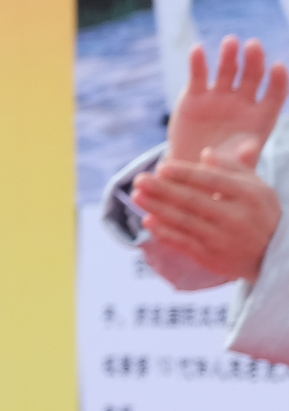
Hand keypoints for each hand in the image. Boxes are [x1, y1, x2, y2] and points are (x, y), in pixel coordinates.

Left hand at [135, 151, 283, 282]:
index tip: (162, 167)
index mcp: (248, 195)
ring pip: (184, 221)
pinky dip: (164, 232)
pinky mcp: (211, 257)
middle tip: (139, 179)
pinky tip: (148, 221)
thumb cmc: (261, 214)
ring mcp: (222, 239)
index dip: (184, 174)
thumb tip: (205, 153)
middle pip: (192, 200)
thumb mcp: (257, 188)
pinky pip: (183, 242)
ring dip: (157, 208)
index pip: (211, 181)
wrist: (275, 256)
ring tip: (136, 196)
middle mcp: (235, 217)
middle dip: (163, 189)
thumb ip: (232, 168)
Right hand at [168, 36, 285, 169]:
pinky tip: (198, 50)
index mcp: (261, 117)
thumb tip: (249, 147)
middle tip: (253, 46)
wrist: (187, 172)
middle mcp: (242, 101)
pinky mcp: (194, 96)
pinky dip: (198, 62)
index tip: (278, 67)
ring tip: (231, 42)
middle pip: (253, 76)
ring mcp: (218, 96)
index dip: (277, 81)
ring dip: (230, 55)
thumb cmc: (218, 172)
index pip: (275, 93)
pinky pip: (198, 75)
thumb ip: (243, 158)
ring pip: (228, 69)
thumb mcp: (233, 170)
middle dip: (255, 60)